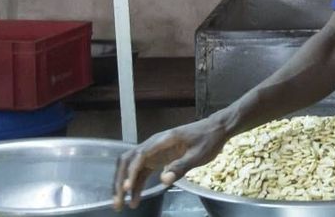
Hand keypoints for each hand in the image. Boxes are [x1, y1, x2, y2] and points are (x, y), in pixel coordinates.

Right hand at [112, 118, 227, 209]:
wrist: (215, 129)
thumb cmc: (208, 140)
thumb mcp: (199, 155)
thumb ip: (181, 166)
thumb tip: (164, 180)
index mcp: (163, 140)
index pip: (140, 155)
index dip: (131, 172)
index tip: (127, 188)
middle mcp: (154, 144)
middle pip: (128, 161)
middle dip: (120, 181)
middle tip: (118, 201)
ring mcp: (154, 151)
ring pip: (131, 167)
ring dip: (125, 184)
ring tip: (122, 204)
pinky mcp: (157, 158)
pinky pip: (141, 172)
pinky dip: (136, 184)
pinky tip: (135, 198)